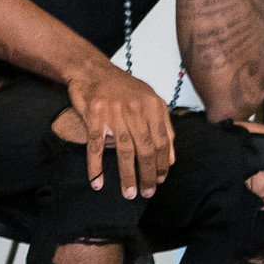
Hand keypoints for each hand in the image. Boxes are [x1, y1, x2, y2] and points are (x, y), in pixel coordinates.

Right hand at [66, 60, 175, 199]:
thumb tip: (170, 158)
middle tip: (147, 192)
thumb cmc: (122, 87)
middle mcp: (135, 110)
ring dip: (127, 175)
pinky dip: (96, 166)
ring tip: (129, 193)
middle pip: (145, 149)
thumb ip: (163, 126)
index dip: (162, 164)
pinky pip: (95, 146)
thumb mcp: (149, 100)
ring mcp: (113, 113)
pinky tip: (98, 181)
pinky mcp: (93, 116)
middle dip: (148, 174)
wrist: (92, 70)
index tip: (161, 179)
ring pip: (124, 151)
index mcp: (153, 106)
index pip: (162, 142)